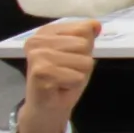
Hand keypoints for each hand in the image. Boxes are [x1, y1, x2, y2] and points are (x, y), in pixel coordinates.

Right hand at [13, 16, 103, 132]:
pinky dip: (73, 85)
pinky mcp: (41, 72)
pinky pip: (77, 77)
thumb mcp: (79, 54)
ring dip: (78, 75)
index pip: (84, 29)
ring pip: (84, 61)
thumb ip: (86, 37)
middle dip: (82, 62)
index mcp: (46, 31)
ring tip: (63, 79)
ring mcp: (37, 55)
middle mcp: (37, 39)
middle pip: (84, 45)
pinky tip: (59, 87)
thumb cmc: (63, 79)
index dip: (84, 48)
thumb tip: (96, 24)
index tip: (68, 59)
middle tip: (66, 72)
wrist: (46, 108)